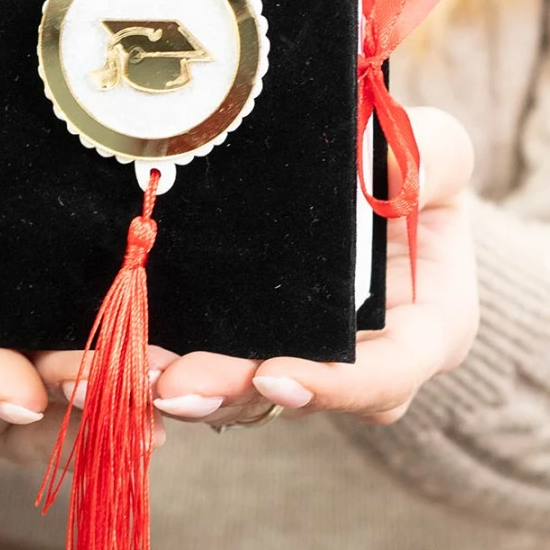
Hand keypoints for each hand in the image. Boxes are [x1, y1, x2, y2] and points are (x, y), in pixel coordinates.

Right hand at [0, 110, 171, 474]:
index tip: (23, 392)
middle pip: (4, 407)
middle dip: (72, 389)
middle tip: (134, 379)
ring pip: (49, 439)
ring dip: (109, 417)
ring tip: (164, 397)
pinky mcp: (26, 455)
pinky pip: (74, 452)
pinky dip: (116, 431)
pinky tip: (162, 418)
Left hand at [151, 107, 478, 427]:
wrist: (368, 182)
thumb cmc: (411, 170)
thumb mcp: (436, 155)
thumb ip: (432, 156)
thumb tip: (384, 152)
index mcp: (422, 330)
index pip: (388, 374)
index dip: (335, 386)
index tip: (275, 376)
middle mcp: (360, 363)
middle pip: (297, 397)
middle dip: (232, 395)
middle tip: (172, 387)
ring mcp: (300, 357)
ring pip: (242, 396)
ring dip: (186, 389)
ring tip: (128, 375)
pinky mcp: (249, 344)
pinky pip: (210, 367)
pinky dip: (163, 364)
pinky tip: (114, 355)